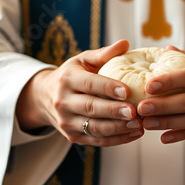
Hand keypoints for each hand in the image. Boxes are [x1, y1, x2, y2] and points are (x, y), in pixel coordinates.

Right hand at [16, 40, 143, 146]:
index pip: (89, 84)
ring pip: (94, 128)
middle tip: (135, 111)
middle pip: (91, 108)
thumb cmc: (72, 75)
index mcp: (67, 79)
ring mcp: (66, 121)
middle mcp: (63, 101)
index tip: (127, 91)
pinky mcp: (72, 137)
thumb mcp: (83, 60)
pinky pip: (96, 140)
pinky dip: (117, 139)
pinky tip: (134, 133)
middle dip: (114, 111)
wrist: (46, 97)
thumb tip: (125, 44)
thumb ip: (104, 54)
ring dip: (118, 128)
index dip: (108, 87)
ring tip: (138, 125)